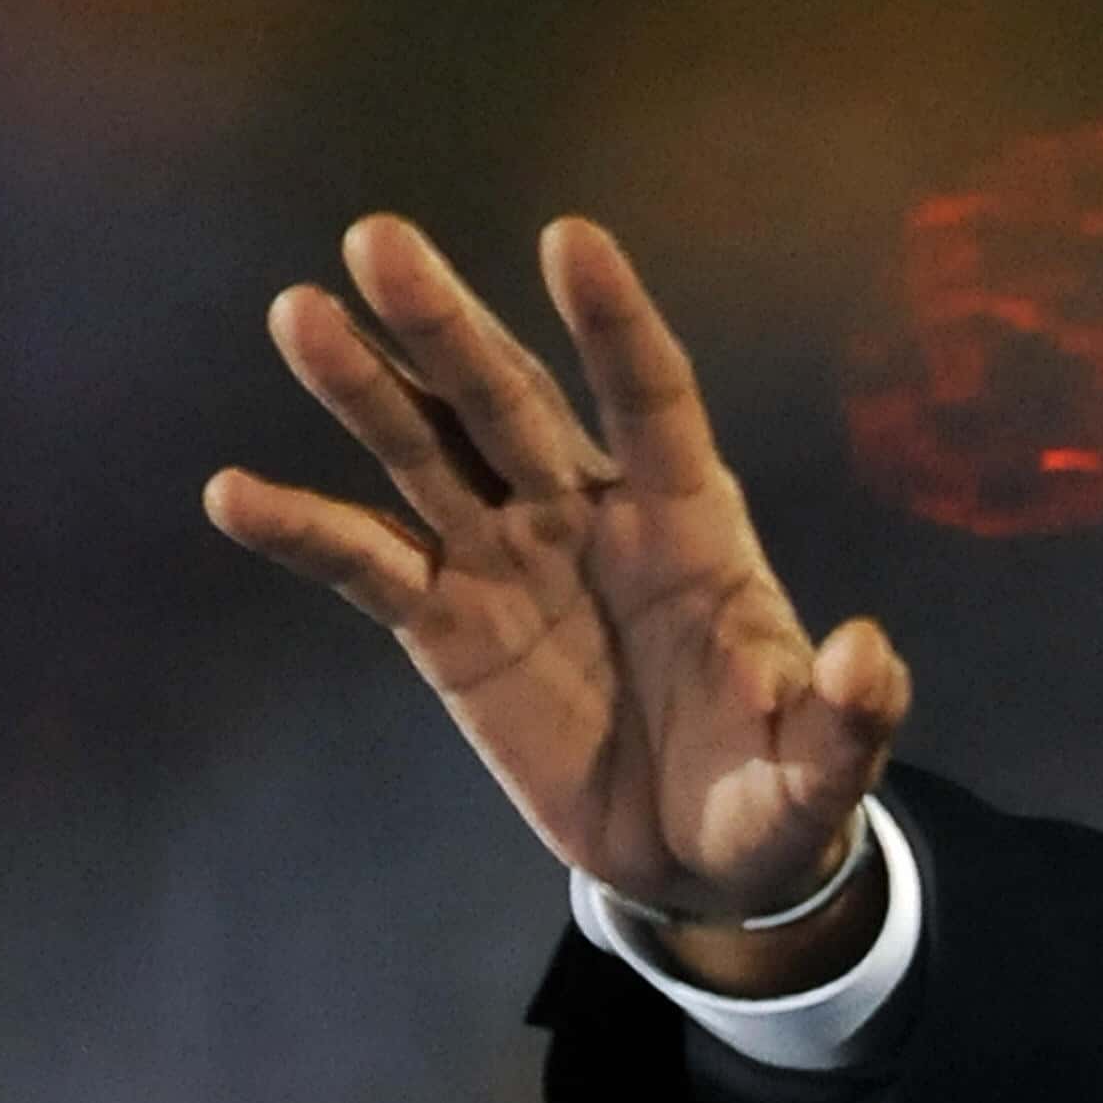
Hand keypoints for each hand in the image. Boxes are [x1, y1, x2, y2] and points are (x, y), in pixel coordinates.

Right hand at [208, 215, 909, 981]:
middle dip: (450, 326)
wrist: (701, 863)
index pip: (652, 401)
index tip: (571, 239)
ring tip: (300, 314)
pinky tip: (233, 495)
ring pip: (429, 455)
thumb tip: (868, 653)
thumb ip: (848, 715)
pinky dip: (305, 533)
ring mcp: (511, 563)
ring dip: (366, 388)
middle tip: (379, 239)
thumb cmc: (774, 794)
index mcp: (692, 525)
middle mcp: (591, 518)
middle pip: (513, 402)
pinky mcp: (448, 628)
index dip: (613, 325)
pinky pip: (369, 567)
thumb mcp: (824, 771)